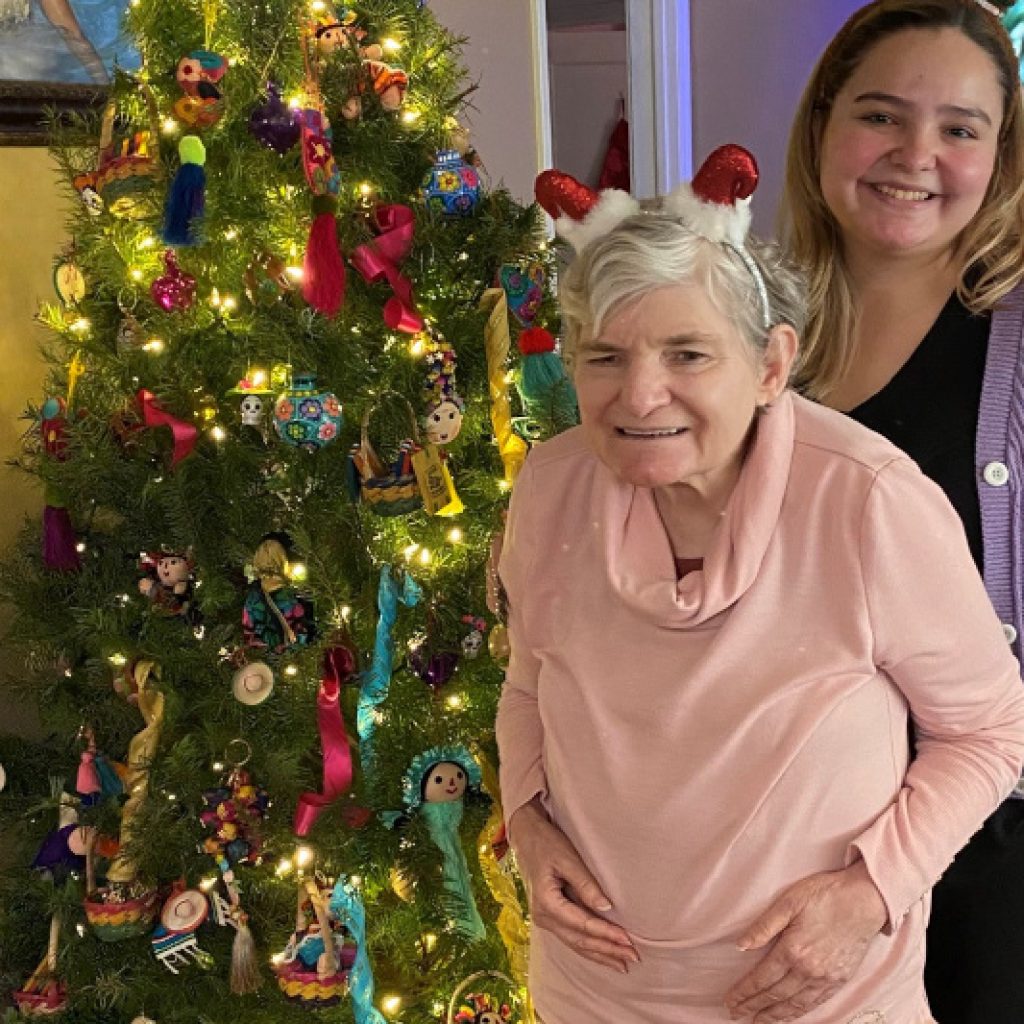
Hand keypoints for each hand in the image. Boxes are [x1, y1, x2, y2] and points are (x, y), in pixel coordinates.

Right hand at [509, 797, 639, 972]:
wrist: (526, 837)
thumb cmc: (547, 843)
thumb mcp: (568, 859)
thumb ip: (586, 884)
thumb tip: (607, 908)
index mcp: (546, 902)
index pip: (582, 924)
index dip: (606, 934)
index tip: (628, 940)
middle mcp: (542, 917)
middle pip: (579, 940)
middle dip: (607, 950)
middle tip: (633, 957)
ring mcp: (544, 920)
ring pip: (575, 944)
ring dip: (600, 954)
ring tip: (623, 964)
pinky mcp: (549, 917)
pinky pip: (571, 937)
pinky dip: (589, 947)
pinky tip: (603, 954)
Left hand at [724, 860, 886, 1021]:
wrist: (864, 901)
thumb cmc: (824, 895)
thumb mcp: (788, 901)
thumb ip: (764, 926)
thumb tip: (740, 946)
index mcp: (792, 950)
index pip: (761, 979)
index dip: (744, 992)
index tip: (730, 1001)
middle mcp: (808, 970)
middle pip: (774, 996)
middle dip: (753, 1007)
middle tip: (735, 1014)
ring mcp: (825, 978)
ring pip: (794, 1005)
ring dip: (774, 1016)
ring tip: (757, 1021)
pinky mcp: (839, 981)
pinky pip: (814, 1004)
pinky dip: (798, 1013)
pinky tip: (789, 1015)